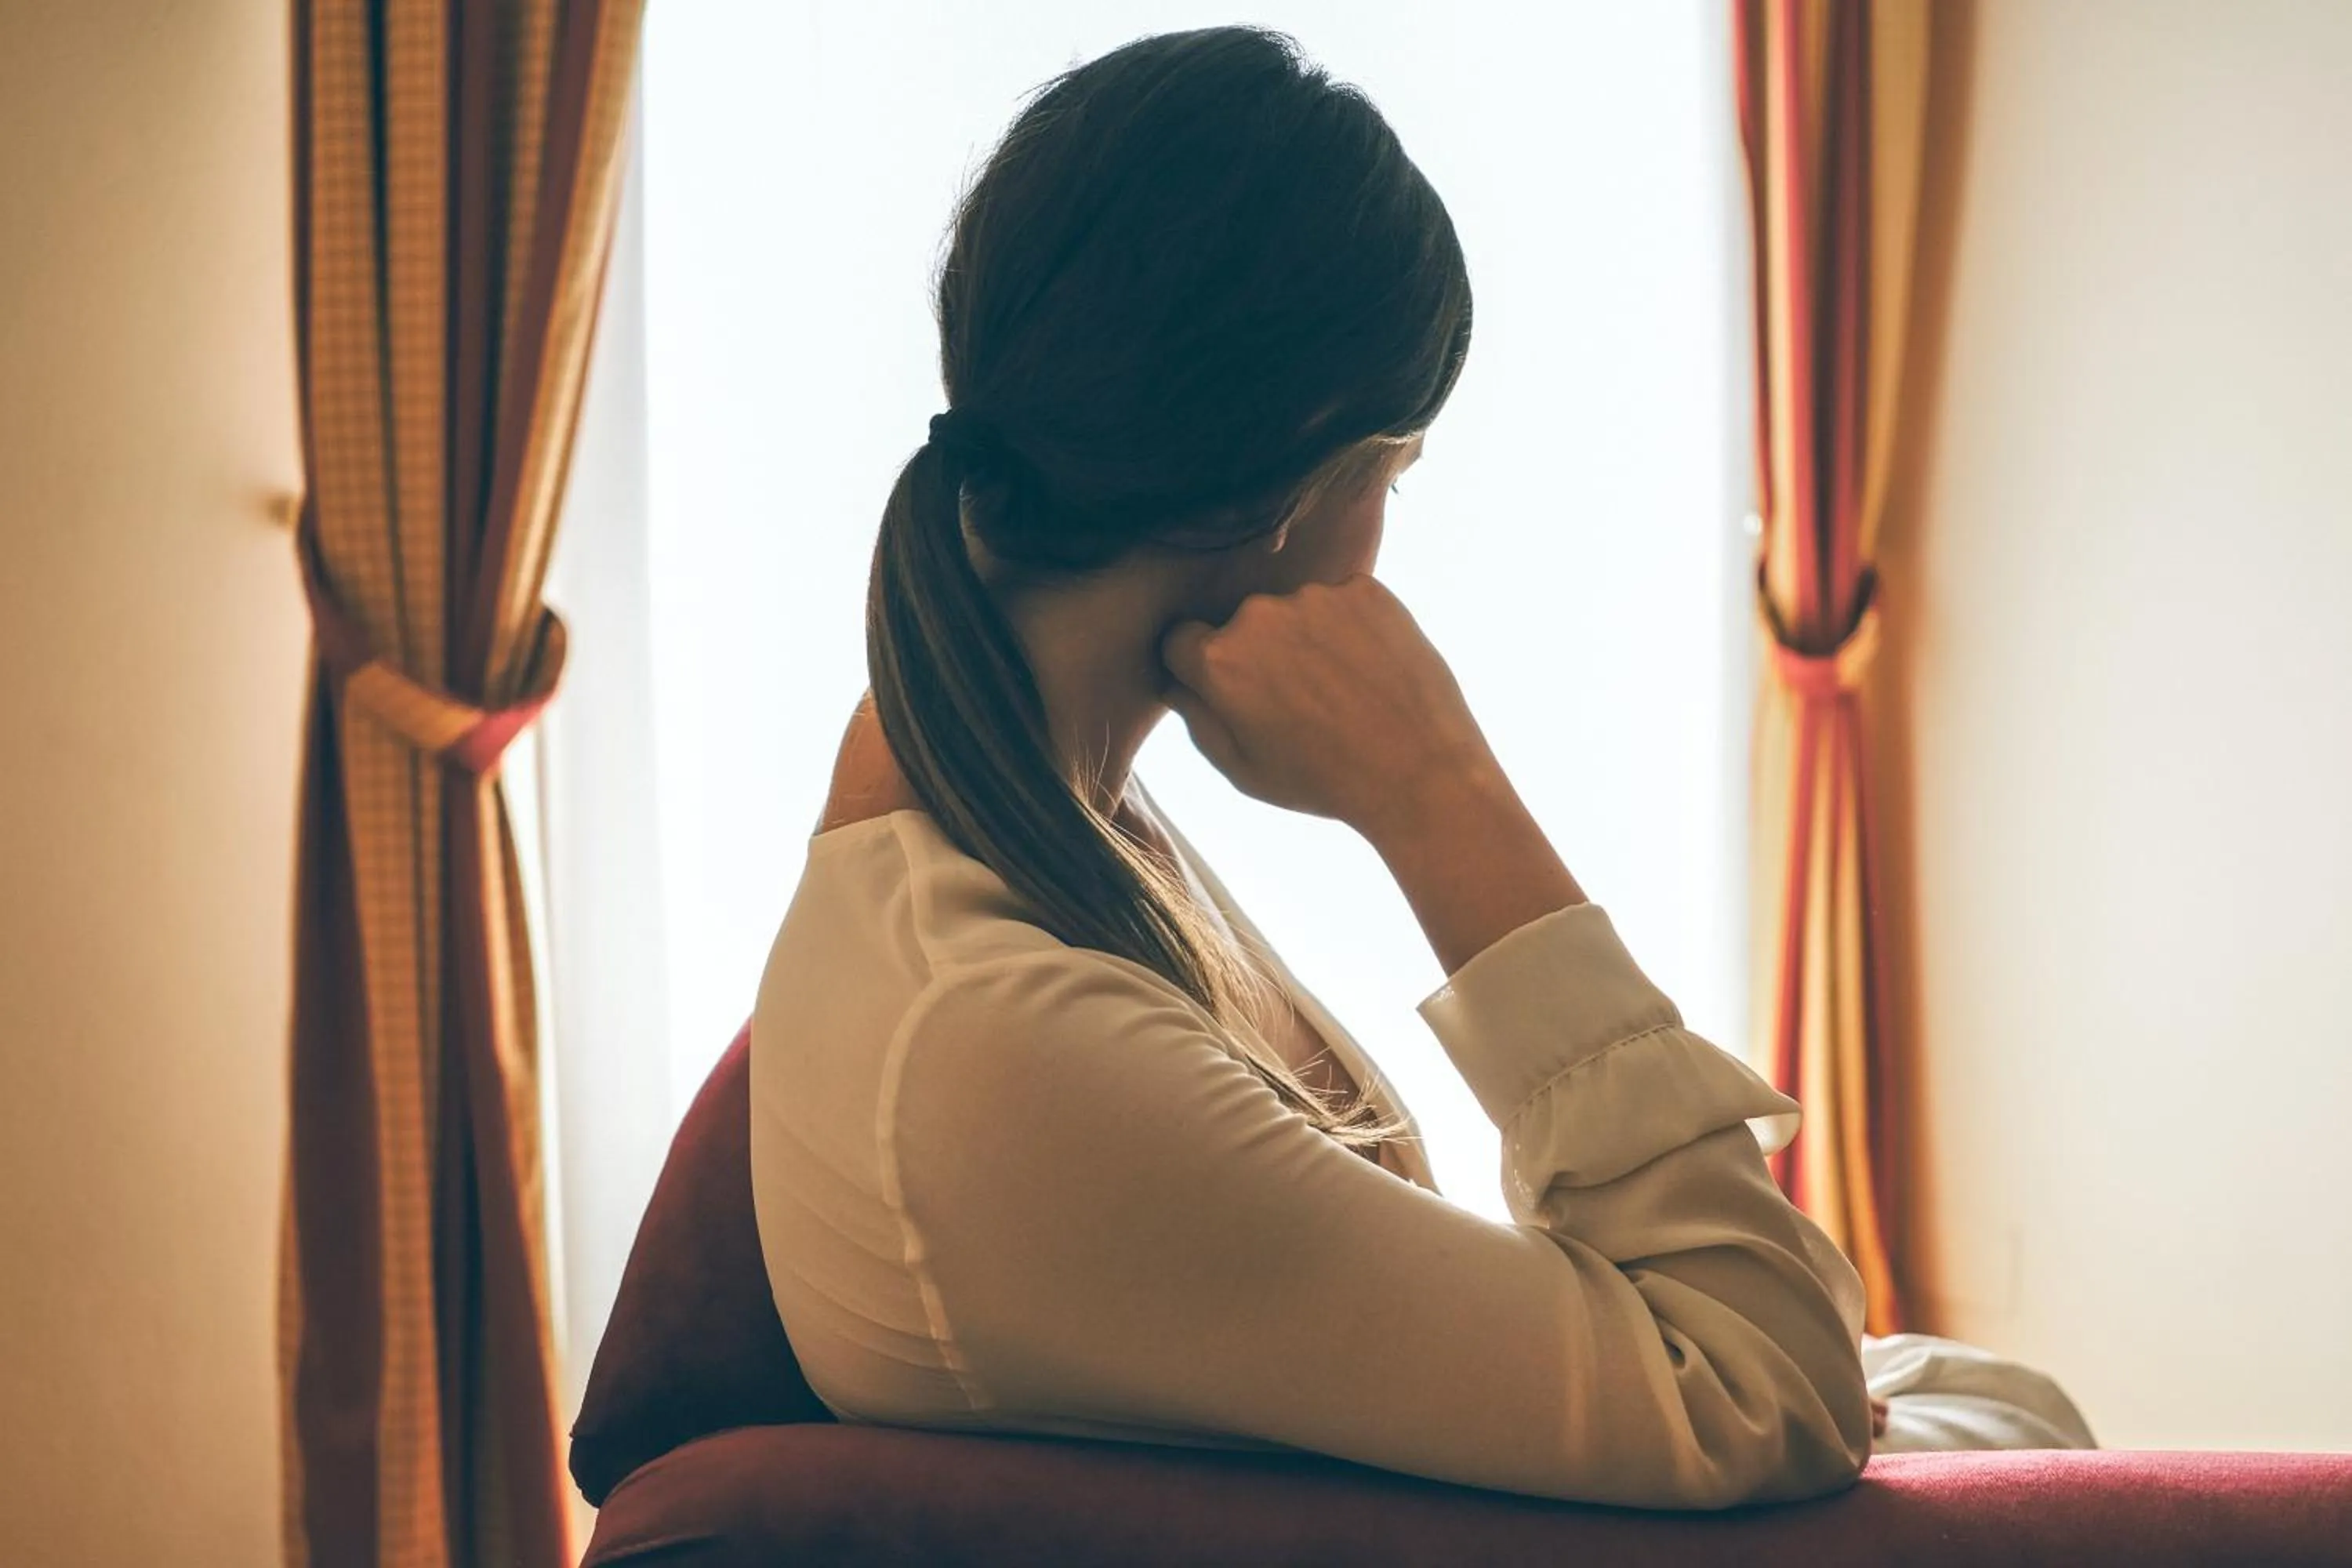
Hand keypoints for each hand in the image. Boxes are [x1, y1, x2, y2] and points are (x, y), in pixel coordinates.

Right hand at [1158, 574, 1496, 838]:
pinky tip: (1371, 673)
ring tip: (1343, 692)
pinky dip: (1352, 629)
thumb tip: (1177, 683)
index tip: (1231, 693)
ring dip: (1307, 640)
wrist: (1421, 772)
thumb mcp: (1243, 770)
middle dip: (1258, 655)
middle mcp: (1259, 615)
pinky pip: (1343, 602)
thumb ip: (1197, 719)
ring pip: (1294, 611)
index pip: (1182, 640)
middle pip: (1240, 625)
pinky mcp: (1366, 589)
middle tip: (1298, 703)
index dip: (1201, 669)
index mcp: (1219, 661)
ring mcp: (1315, 597)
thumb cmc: (1326, 781)